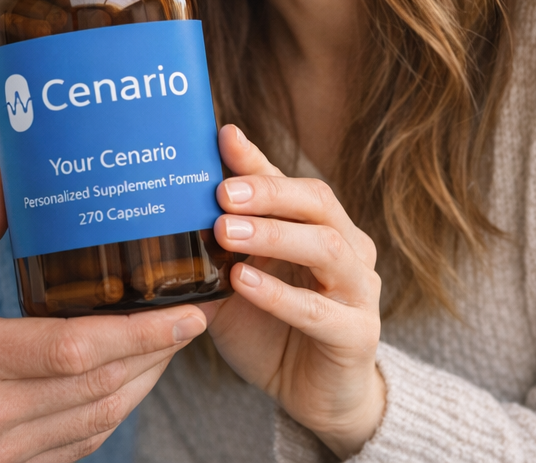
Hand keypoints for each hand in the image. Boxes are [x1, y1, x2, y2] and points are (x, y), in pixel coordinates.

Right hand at [0, 169, 206, 462]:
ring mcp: (0, 453)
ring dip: (144, 382)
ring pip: (99, 420)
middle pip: (99, 386)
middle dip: (159, 352)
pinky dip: (113, 412)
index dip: (138, 333)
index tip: (183, 312)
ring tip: (172, 342)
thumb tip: (10, 178)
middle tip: (196, 316)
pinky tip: (130, 379)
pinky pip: (80, 445)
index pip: (72, 350)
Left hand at [203, 126, 384, 457]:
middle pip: (317, 203)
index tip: (221, 140)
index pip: (292, 183)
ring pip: (326, 249)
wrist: (310, 395)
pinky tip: (244, 282)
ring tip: (226, 232)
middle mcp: (349, 249)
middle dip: (268, 193)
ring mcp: (360, 291)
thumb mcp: (240, 274)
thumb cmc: (270, 328)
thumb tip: (175, 195)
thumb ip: (222, 238)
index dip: (257, 163)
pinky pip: (319, 311)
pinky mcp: (358, 335)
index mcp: (324, 227)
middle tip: (221, 194)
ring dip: (274, 235)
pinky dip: (280, 295)